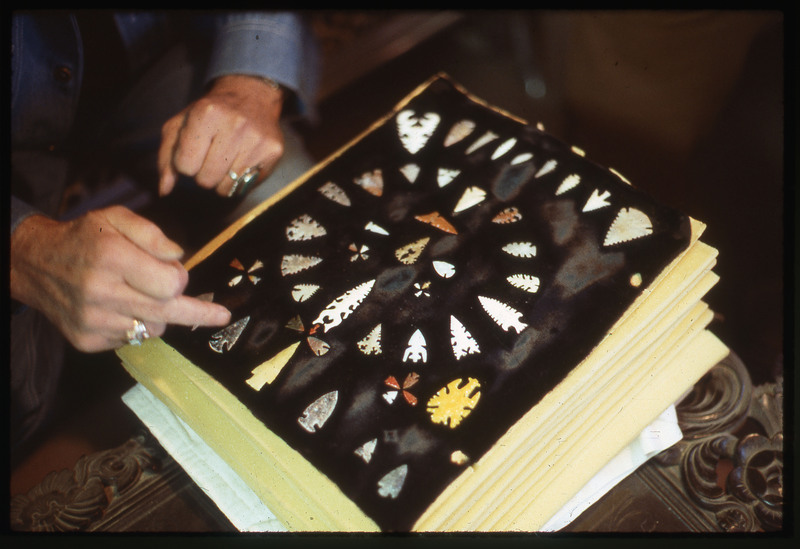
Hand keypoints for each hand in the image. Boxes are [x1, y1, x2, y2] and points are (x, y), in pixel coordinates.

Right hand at [10, 206, 230, 351]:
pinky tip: (119, 307)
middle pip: (168, 312)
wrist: (35, 264)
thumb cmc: (84, 238)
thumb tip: (179, 256)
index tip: (178, 273)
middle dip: (200, 313)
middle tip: (222, 315)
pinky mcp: (87, 340)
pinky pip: (132, 339)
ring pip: (153, 329)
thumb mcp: (116, 218)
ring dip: (159, 314)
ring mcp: (93, 321)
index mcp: (112, 258)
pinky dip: (135, 325)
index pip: (169, 284)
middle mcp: (101, 293)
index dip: (179, 278)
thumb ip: (152, 234)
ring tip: (140, 295)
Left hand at [158, 74, 284, 196]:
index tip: (194, 150)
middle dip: (203, 173)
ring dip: (221, 179)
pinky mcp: (272, 152)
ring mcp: (256, 140)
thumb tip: (165, 190)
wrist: (251, 96)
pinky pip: (244, 187)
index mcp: (206, 113)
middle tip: (211, 156)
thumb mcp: (181, 125)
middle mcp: (235, 125)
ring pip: (225, 188)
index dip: (186, 162)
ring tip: (226, 159)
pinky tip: (241, 162)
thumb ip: (166, 157)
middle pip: (205, 180)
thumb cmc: (210, 115)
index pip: (185, 165)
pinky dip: (238, 181)